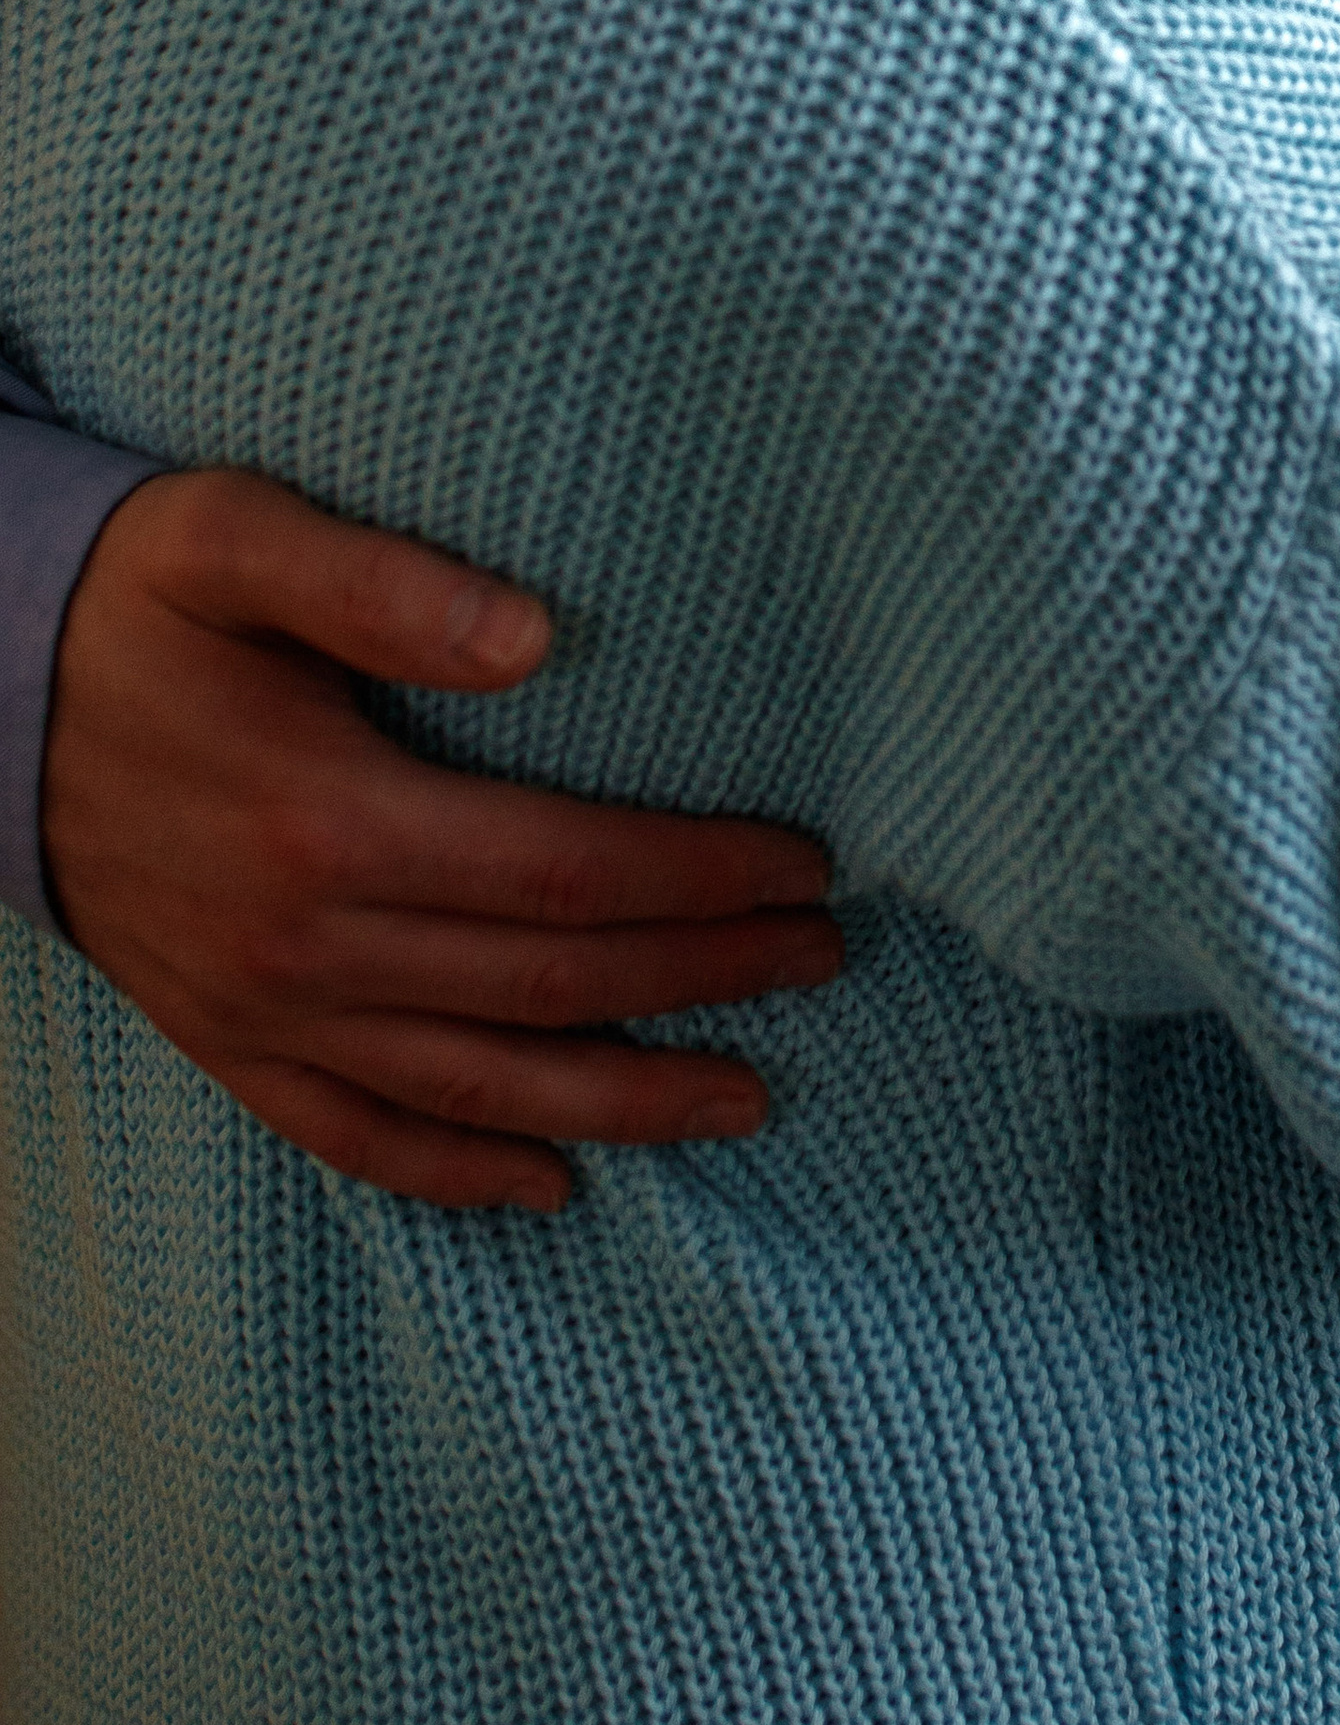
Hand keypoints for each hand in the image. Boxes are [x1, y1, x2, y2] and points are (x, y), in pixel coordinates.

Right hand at [43, 469, 843, 1210]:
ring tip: (749, 1095)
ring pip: (476, 1088)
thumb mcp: (233, 541)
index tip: (805, 863)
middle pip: (549, 987)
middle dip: (704, 979)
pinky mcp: (223, 1043)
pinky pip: (355, 1137)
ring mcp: (262, 1011)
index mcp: (329, 821)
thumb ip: (381, 577)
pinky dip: (459, 1171)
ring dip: (624, 1102)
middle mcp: (305, 944)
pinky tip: (552, 1183)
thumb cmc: (129, 604)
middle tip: (825, 957)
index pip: (565, 873)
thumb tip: (538, 634)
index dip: (695, 877)